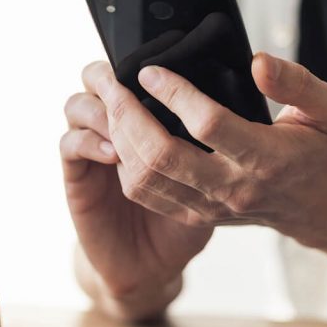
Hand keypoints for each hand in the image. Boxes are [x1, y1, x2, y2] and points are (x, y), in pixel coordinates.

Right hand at [60, 64, 213, 319]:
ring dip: (101, 107)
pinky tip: (114, 151)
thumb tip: (256, 75)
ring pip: (78, 106)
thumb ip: (236, 130)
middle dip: (112, 77)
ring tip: (124, 114)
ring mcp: (91, 152)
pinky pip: (70, 146)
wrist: (154, 265)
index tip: (159, 65)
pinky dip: (88, 140)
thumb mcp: (224, 170)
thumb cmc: (192, 215)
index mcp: (147, 118)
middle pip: (95, 79)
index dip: (137, 62)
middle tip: (132, 80)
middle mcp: (113, 128)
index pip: (132, 71)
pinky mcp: (77, 178)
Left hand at [91, 52, 326, 244]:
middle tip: (113, 84)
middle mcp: (233, 187)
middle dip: (130, 115)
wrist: (313, 204)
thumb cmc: (314, 148)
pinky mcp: (193, 216)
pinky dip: (125, 164)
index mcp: (266, 158)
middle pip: (163, 155)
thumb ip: (295, 82)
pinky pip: (145, 194)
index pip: (209, 125)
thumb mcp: (326, 108)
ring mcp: (209, 206)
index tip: (151, 71)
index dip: (174, 94)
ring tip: (112, 104)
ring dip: (120, 138)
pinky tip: (121, 135)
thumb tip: (257, 62)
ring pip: (146, 177)